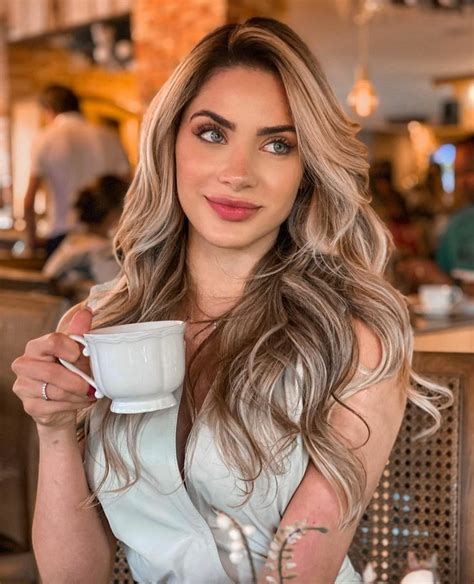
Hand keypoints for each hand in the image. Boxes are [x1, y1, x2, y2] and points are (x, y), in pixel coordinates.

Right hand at [11, 308, 94, 432]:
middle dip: (78, 381)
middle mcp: (24, 365)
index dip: (71, 350)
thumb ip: (79, 331)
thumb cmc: (68, 370)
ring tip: (91, 393)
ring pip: (56, 391)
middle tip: (94, 385)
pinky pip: (56, 406)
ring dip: (78, 394)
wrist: (61, 401)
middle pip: (52, 372)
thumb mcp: (75, 350)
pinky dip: (74, 405)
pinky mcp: (30, 405)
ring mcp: (23, 386)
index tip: (82, 356)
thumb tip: (86, 310)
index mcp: (35, 347)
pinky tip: (82, 401)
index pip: (52, 342)